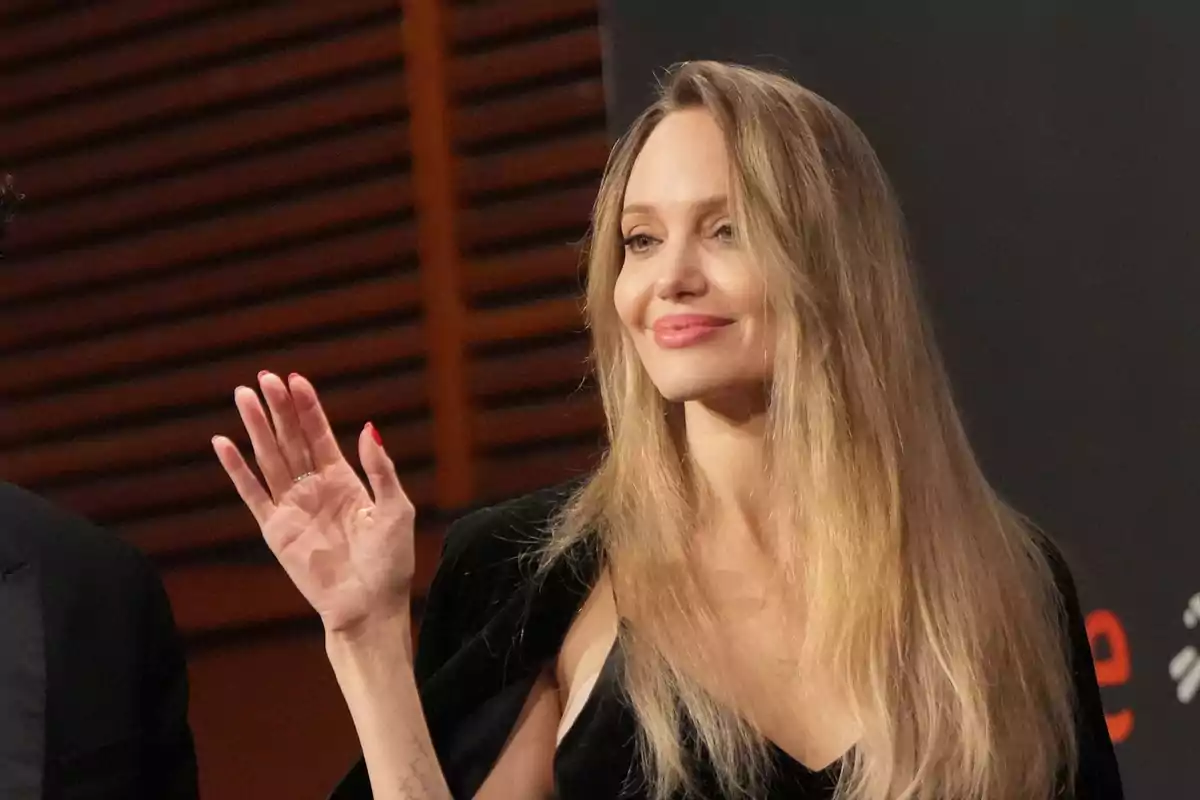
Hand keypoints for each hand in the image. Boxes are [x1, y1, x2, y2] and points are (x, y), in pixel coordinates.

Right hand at [212, 372, 414, 632]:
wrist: (368, 607)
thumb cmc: (389, 562)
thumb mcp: (396, 509)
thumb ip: (381, 469)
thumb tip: (368, 428)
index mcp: (345, 480)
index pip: (320, 434)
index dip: (308, 407)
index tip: (295, 379)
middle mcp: (315, 488)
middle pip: (292, 439)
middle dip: (278, 408)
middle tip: (263, 377)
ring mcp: (292, 507)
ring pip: (270, 458)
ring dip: (255, 427)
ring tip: (242, 395)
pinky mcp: (275, 530)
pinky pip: (252, 493)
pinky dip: (237, 469)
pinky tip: (222, 443)